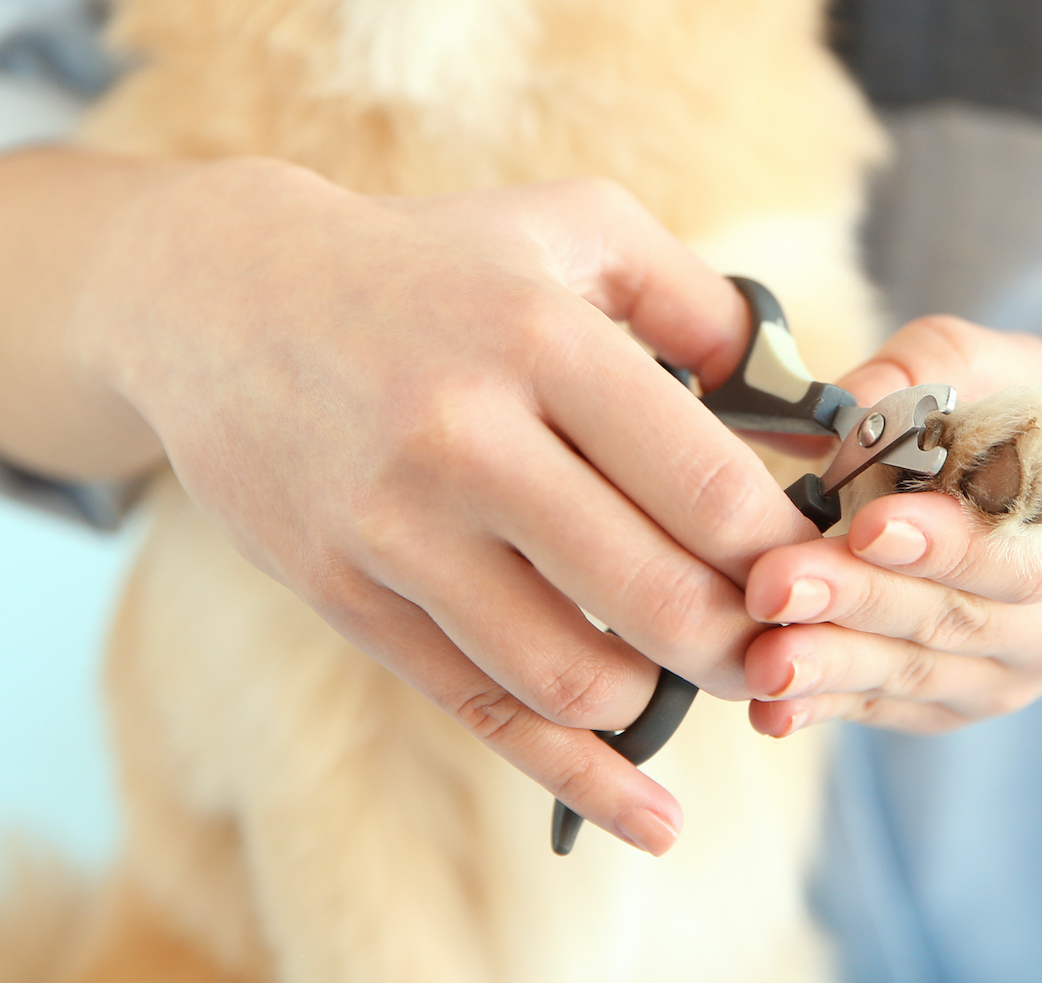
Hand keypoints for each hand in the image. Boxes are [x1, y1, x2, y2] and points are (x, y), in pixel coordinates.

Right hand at [64, 159, 814, 852]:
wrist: (227, 297)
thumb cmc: (436, 261)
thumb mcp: (578, 227)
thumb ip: (705, 304)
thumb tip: (803, 411)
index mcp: (541, 340)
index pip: (710, 491)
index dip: (788, 553)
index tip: (814, 564)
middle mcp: (466, 439)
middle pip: (660, 600)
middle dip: (745, 643)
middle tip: (777, 639)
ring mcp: (396, 529)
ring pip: (577, 676)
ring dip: (663, 699)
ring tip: (687, 666)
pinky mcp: (348, 596)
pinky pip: (484, 712)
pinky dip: (578, 775)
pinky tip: (648, 813)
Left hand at [736, 317, 1041, 735]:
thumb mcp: (1017, 370)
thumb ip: (935, 372)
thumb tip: (845, 404)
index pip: (1030, 551)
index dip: (950, 546)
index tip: (868, 526)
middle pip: (960, 620)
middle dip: (862, 601)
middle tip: (775, 583)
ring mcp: (1020, 675)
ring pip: (921, 675)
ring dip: (835, 668)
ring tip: (762, 658)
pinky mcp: (965, 705)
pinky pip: (895, 710)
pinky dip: (831, 709)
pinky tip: (770, 709)